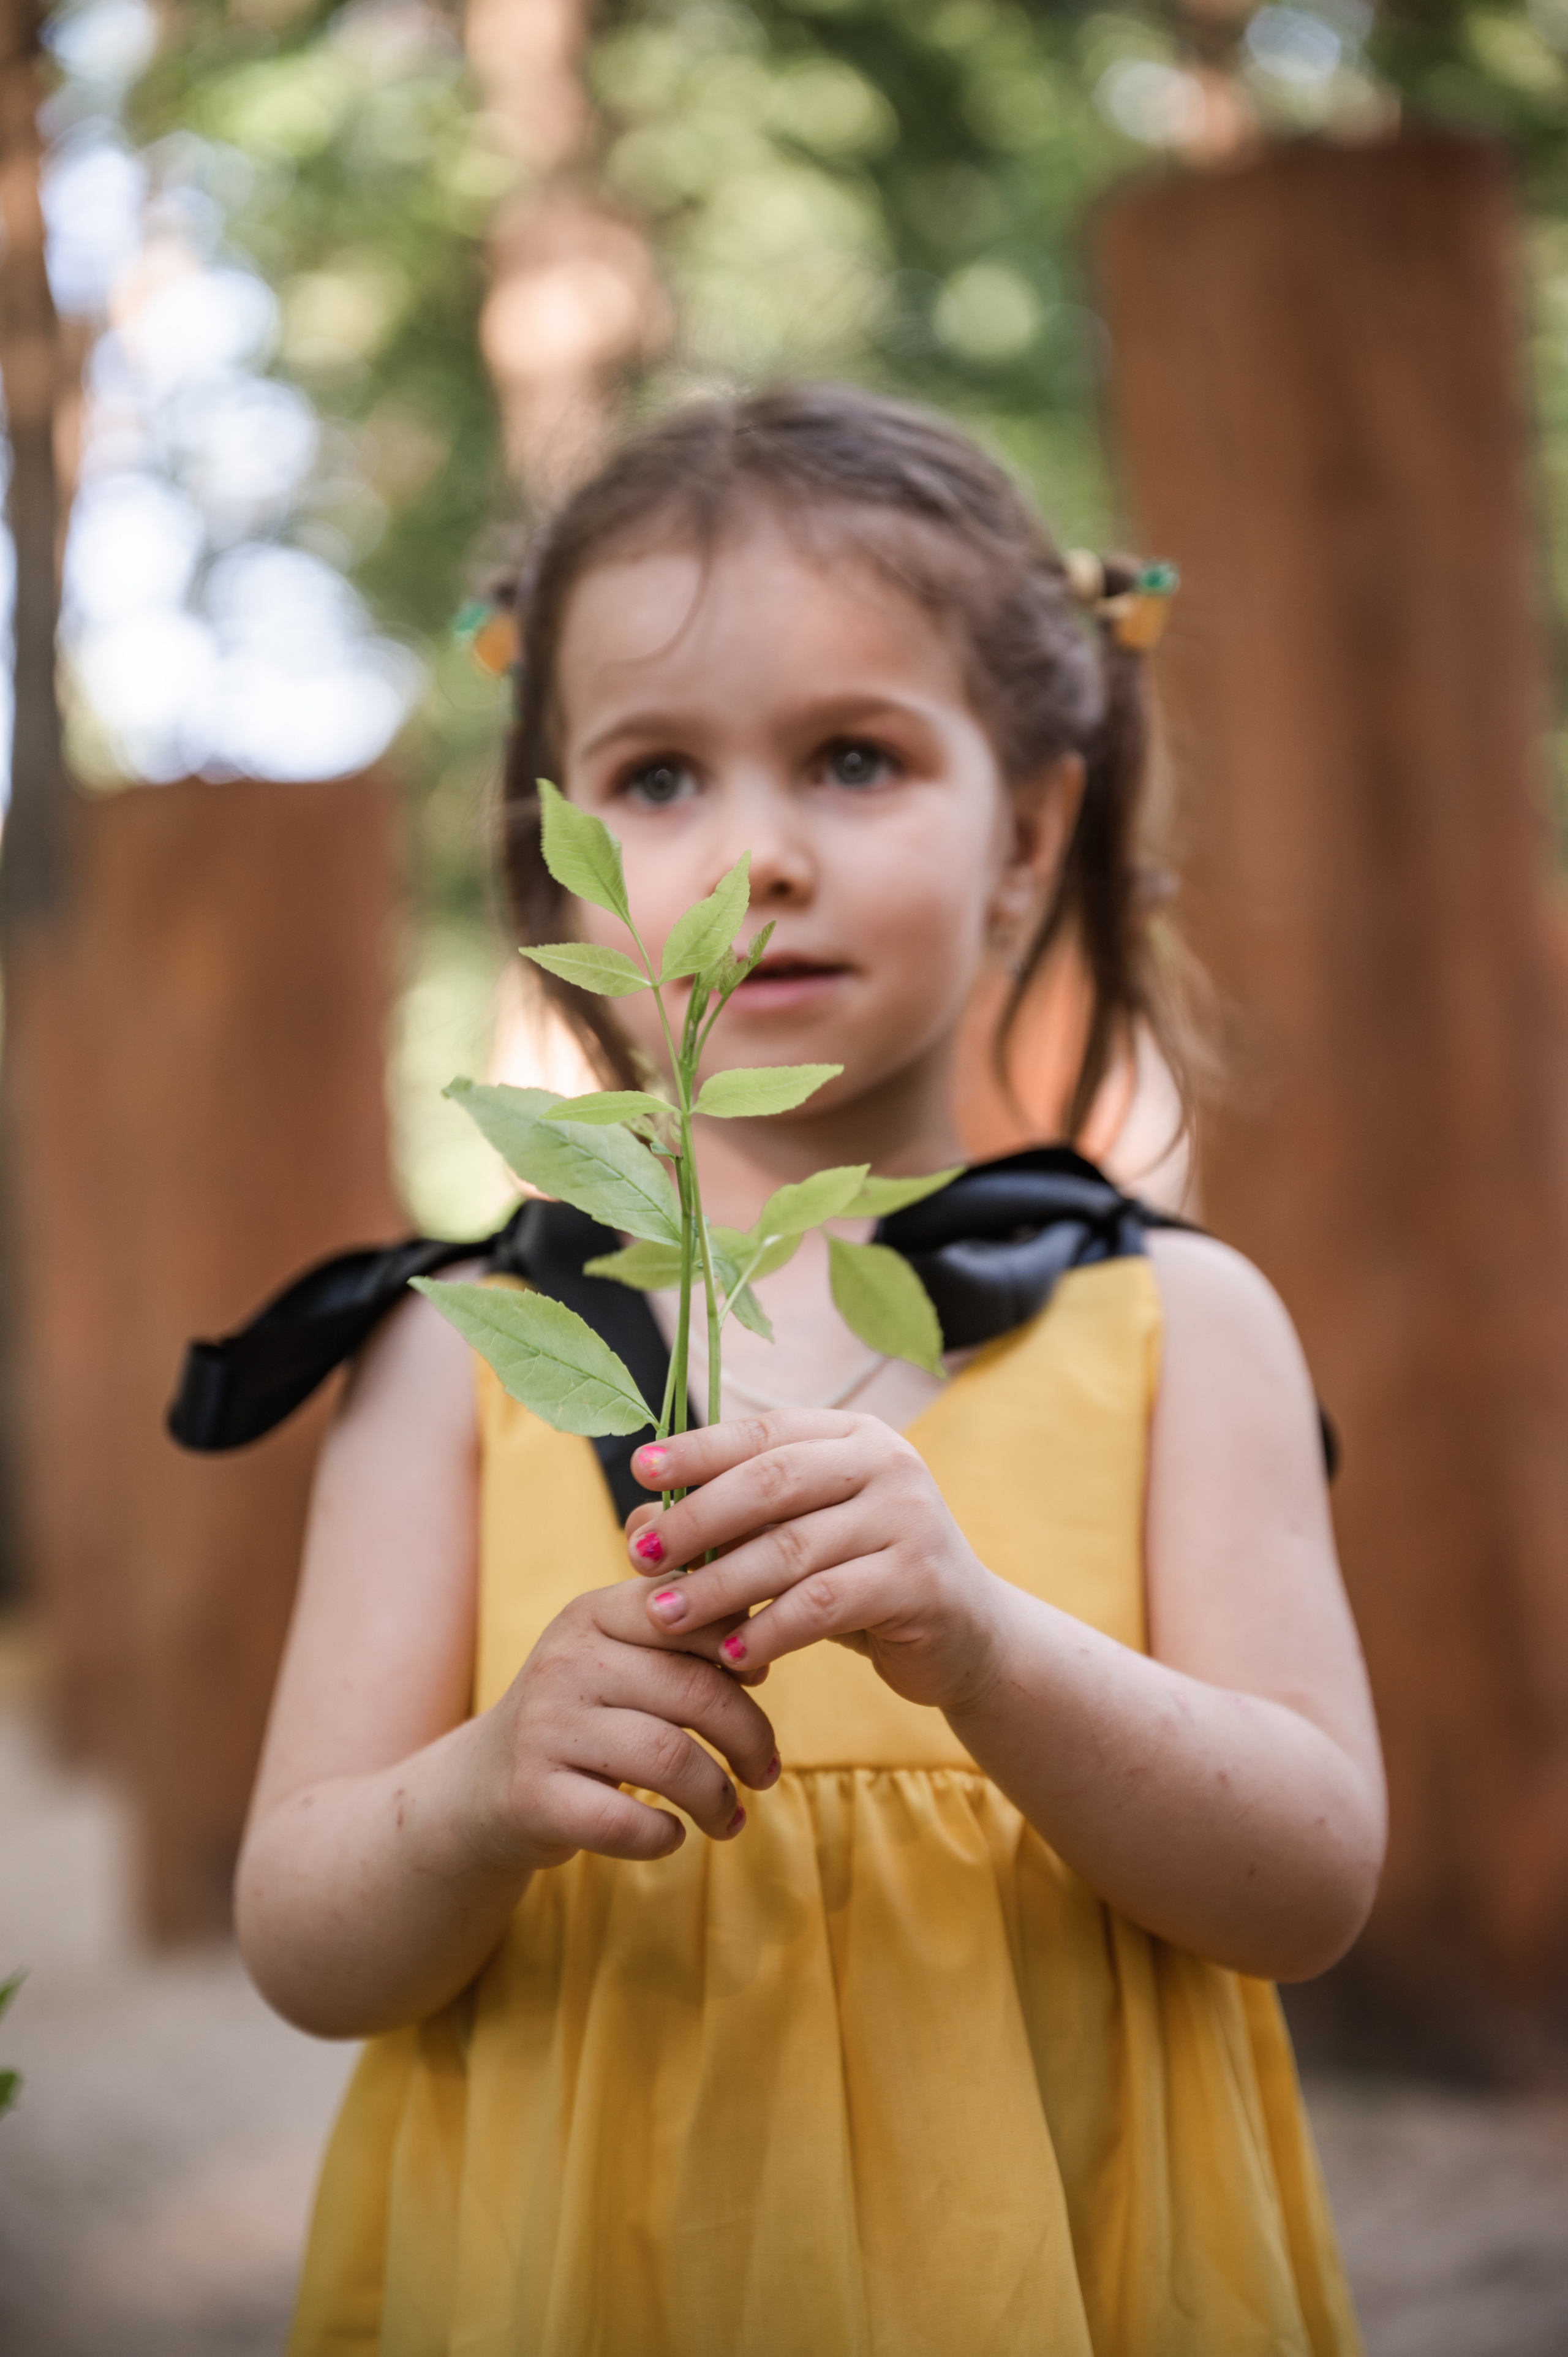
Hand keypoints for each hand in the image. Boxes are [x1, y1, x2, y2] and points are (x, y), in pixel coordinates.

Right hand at [466, 1579, 779, 1870]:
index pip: (685, 1613)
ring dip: (718, 1796)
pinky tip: (672, 1834)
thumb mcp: (615, 1655)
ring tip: (729, 1815)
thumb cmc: (581, 1716)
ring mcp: (544, 1729)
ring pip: (670, 1759)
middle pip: (695, 1691)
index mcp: (591, 1614)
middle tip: (765, 1769)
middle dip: (750, 1736)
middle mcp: (565, 1662)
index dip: (739, 1648)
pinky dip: (664, 1836)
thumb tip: (762, 1633)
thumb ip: (678, 1635)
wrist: (482, 1785)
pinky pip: (625, 1822)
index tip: (758, 1682)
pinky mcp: (533, 1797)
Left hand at [623, 1412, 1003, 1713]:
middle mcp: (888, 1462)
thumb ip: (729, 1524)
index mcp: (853, 1435)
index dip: (699, 1449)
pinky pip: (825, 1604)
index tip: (638, 1468)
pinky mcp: (921, 1580)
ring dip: (720, 1586)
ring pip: (793, 1550)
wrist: (966, 1636)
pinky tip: (732, 1655)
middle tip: (641, 1554)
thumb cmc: (861, 1580)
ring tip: (666, 1615)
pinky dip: (771, 1630)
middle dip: (698, 1519)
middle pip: (772, 1482)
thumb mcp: (797, 1541)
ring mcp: (911, 1517)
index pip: (764, 1433)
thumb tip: (636, 1521)